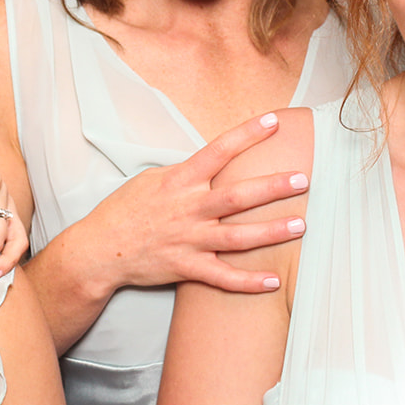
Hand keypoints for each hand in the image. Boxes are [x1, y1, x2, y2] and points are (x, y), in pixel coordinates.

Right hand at [82, 112, 307, 293]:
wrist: (100, 248)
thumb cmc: (125, 210)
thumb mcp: (152, 180)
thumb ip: (185, 175)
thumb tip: (213, 165)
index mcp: (179, 180)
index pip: (218, 151)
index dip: (247, 135)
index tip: (274, 122)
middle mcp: (188, 208)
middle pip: (237, 196)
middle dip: (272, 187)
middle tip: (303, 179)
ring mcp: (189, 240)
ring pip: (238, 236)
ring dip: (271, 231)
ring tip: (301, 225)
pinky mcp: (187, 267)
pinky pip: (223, 277)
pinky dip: (249, 281)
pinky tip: (274, 281)